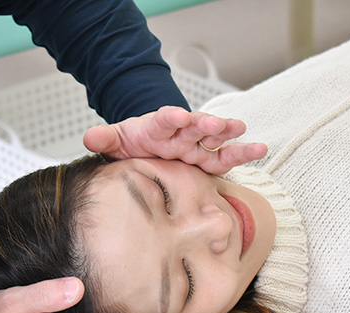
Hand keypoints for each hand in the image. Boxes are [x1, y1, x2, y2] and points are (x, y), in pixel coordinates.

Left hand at [83, 106, 266, 174]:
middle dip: (204, 124)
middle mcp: (180, 134)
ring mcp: (196, 145)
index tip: (178, 116)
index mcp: (157, 128)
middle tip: (216, 124)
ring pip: (214, 139)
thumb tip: (89, 138)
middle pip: (194, 127)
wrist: (149, 145)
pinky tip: (260, 148)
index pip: (163, 121)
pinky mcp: (207, 158)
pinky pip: (226, 157)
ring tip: (242, 130)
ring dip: (228, 134)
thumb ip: (105, 139)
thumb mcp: (118, 141)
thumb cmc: (135, 142)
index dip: (170, 118)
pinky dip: (242, 152)